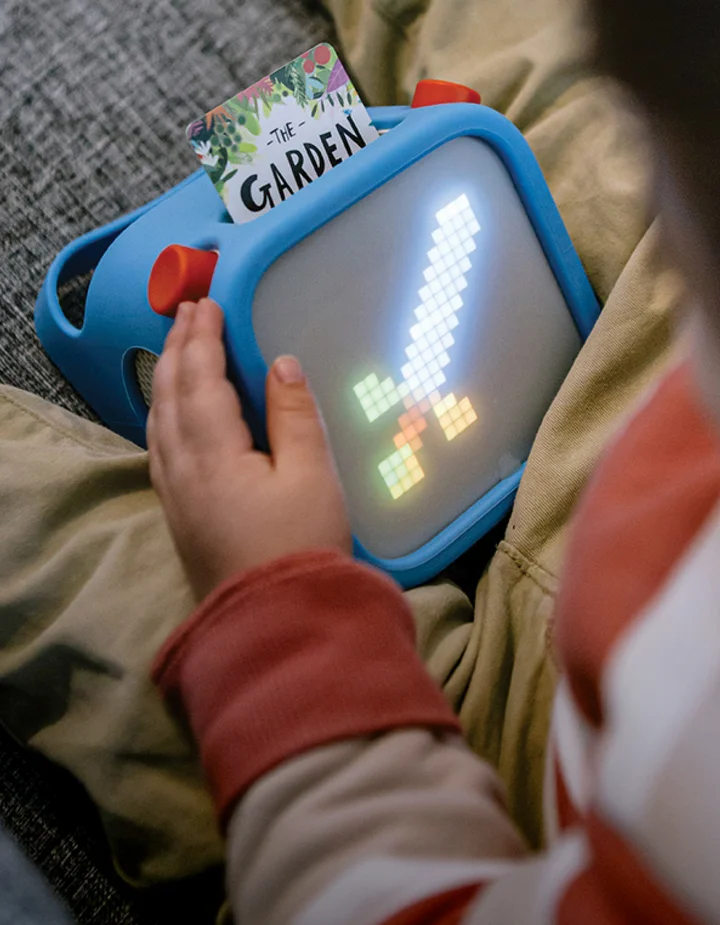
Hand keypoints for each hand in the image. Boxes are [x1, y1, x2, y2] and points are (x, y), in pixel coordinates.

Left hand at [147, 298, 351, 600]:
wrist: (277, 623)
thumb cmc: (302, 548)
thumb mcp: (312, 477)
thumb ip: (294, 416)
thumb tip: (281, 364)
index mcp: (214, 454)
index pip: (200, 380)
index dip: (204, 339)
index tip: (207, 303)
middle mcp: (183, 470)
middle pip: (170, 395)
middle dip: (178, 350)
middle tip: (188, 313)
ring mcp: (176, 496)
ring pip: (158, 422)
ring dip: (165, 380)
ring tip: (176, 352)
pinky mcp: (180, 517)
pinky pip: (159, 449)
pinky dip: (162, 416)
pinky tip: (170, 415)